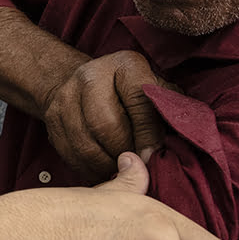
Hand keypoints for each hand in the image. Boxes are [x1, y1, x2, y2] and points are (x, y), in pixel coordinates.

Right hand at [41, 50, 177, 179]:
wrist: (79, 80)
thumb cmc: (129, 91)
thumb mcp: (153, 87)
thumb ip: (168, 107)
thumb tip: (186, 137)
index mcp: (124, 65)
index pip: (139, 101)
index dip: (148, 134)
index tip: (154, 157)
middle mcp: (90, 77)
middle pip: (106, 125)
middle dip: (125, 153)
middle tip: (137, 169)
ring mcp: (66, 98)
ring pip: (86, 145)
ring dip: (107, 166)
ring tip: (121, 173)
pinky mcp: (52, 120)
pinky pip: (71, 155)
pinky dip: (89, 170)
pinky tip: (104, 172)